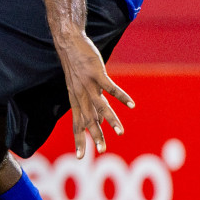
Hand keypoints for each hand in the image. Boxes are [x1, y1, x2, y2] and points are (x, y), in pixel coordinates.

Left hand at [56, 29, 134, 158]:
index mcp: (75, 99)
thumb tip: (98, 120)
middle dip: (94, 136)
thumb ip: (89, 103)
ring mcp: (88, 84)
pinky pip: (110, 88)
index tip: (81, 157)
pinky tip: (131, 105)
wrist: (68, 42)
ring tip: (120, 132)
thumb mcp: (79, 86)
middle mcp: (80, 94)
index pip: (76, 123)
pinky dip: (121, 97)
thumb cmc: (75, 64)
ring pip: (99, 106)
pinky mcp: (96, 73)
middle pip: (87, 119)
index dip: (79, 139)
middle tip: (102, 151)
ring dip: (110, 120)